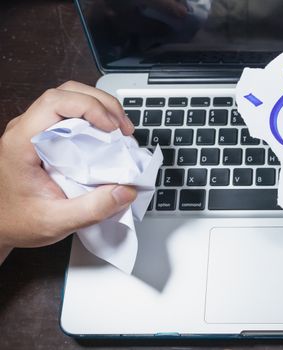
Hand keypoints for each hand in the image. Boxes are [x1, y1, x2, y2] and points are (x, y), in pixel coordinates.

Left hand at [0, 81, 136, 263]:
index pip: (55, 103)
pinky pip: (72, 113)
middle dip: (102, 104)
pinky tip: (110, 134)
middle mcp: (26, 129)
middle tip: (124, 128)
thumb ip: (93, 209)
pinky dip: (96, 117)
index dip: (89, 107)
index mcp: (22, 143)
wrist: (2, 225)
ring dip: (101, 108)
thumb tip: (125, 191)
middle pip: (67, 92)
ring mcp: (36, 129)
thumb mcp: (57, 222)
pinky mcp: (46, 134)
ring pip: (71, 97)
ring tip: (120, 130)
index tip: (112, 127)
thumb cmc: (20, 221)